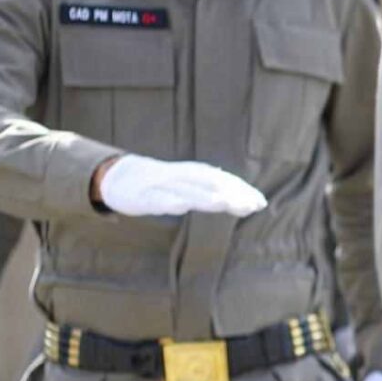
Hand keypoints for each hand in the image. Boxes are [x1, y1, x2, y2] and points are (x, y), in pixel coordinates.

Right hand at [94, 155, 266, 217]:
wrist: (120, 177)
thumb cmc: (163, 184)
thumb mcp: (192, 186)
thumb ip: (218, 193)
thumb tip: (250, 202)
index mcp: (194, 174)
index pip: (223, 180)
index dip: (242, 190)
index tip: (261, 203)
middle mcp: (181, 176)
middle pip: (209, 184)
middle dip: (231, 193)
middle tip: (252, 205)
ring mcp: (161, 185)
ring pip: (185, 190)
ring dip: (204, 196)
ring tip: (223, 202)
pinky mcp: (142, 197)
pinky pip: (156, 199)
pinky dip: (168, 201)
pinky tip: (180, 206)